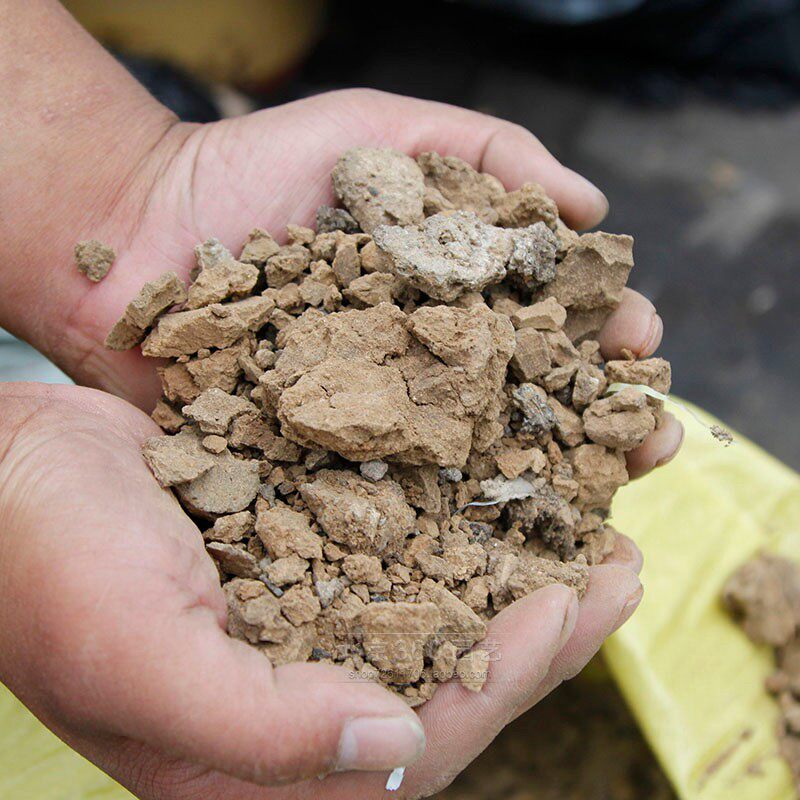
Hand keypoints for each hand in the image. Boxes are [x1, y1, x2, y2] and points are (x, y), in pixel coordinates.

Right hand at [0, 382, 642, 799]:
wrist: (6, 469)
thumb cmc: (43, 564)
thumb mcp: (136, 655)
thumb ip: (259, 729)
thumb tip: (392, 747)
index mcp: (261, 754)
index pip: (422, 734)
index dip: (509, 674)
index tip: (577, 604)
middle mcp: (296, 687)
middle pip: (450, 666)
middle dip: (541, 621)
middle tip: (618, 564)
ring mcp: (301, 610)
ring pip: (438, 595)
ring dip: (512, 560)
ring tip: (588, 519)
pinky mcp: (299, 544)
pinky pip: (401, 535)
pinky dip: (457, 512)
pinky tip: (503, 475)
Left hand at [1, 86, 682, 474]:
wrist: (139, 235)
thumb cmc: (257, 172)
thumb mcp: (380, 131)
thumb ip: (487, 153)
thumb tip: (591, 207)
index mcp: (448, 292)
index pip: (548, 318)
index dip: (601, 328)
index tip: (637, 337)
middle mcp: (424, 365)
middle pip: (529, 399)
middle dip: (596, 416)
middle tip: (650, 432)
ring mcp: (376, 422)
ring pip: (477, 462)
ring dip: (547, 479)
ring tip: (604, 487)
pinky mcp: (321, 466)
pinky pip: (394, 500)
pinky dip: (449, 520)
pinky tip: (502, 536)